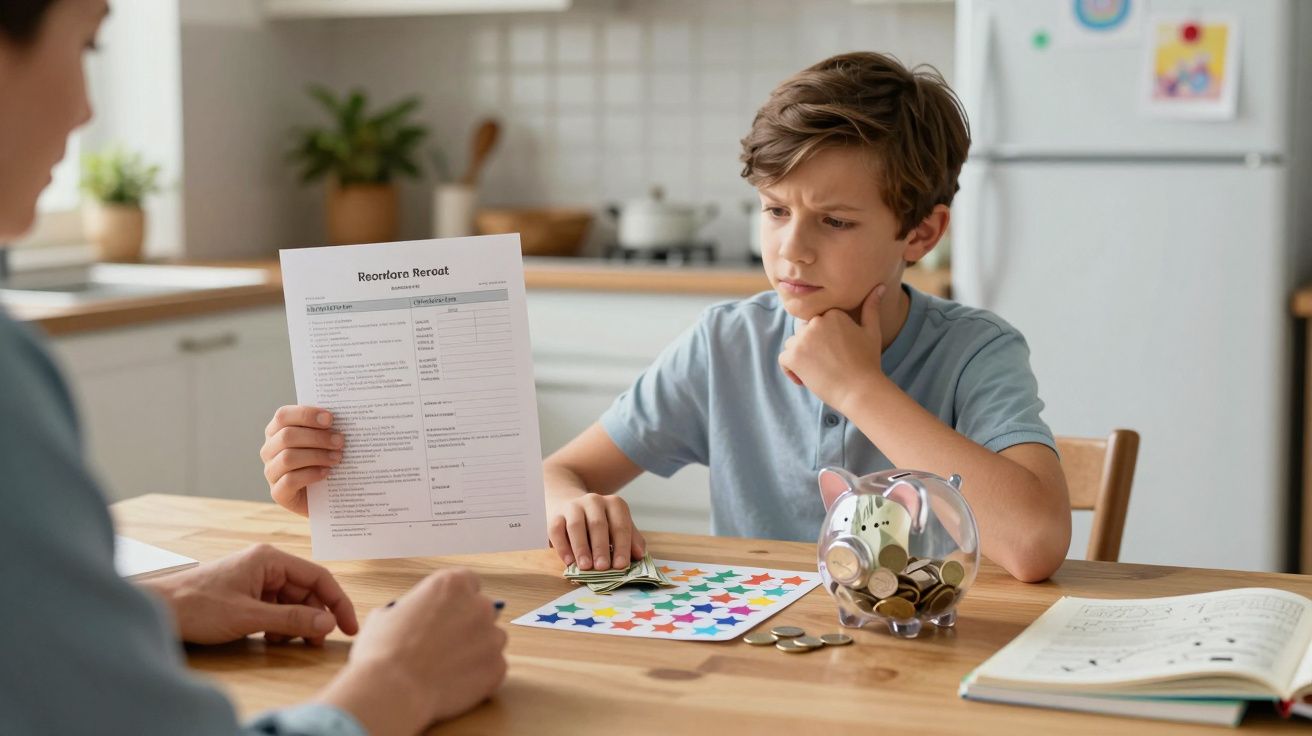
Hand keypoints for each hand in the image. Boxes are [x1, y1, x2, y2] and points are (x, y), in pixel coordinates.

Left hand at [140, 543, 358, 645]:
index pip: (318, 577)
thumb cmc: (197, 606)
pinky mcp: (244, 594)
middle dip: (315, 616)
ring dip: (296, 623)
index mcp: (270, 559)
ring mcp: (254, 579)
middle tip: (318, 643)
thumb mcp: (249, 616)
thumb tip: (328, 623)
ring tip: (292, 643)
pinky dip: (279, 624)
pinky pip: (274, 607)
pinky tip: (273, 638)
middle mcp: (265, 564)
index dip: (338, 603)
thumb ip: (291, 619)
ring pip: (290, 601)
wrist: (156, 609)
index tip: (348, 627)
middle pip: (305, 590)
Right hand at [260, 405, 343, 515]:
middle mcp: (269, 450)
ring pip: (288, 458)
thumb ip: (326, 428)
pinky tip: (327, 473)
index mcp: (277, 431)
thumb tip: (343, 418)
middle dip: (317, 437)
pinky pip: (290, 480)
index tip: (330, 419)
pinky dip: (311, 474)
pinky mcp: (278, 492)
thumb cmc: (324, 460)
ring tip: (337, 458)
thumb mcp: (323, 441)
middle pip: (287, 436)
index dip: (306, 414)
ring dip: (317, 456)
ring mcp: (271, 472)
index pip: (283, 416)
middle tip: (340, 441)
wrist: (325, 496)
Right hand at [318, 569, 507, 732]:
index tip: (450, 613)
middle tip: (445, 644)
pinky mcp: (497, 667)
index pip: (469, 582)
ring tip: (447, 667)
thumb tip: (409, 616)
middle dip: (468, 625)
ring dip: (477, 649)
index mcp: (452, 584)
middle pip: (482, 610)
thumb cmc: (383, 653)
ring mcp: (492, 636)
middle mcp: (478, 605)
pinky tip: (454, 683)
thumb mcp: (386, 615)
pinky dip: (479, 675)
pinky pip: (493, 667)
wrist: (392, 691)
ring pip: (491, 639)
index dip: (458, 600)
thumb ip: (409, 609)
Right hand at [547, 493, 644, 570]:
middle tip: (603, 568)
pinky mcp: (555, 516)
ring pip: (576, 526)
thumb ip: (631, 539)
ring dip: (582, 548)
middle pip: (598, 524)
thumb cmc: (599, 522)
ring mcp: (573, 506)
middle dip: (601, 548)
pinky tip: (569, 561)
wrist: (569, 504)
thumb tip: (640, 555)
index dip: (622, 546)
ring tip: (586, 567)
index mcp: (614, 504)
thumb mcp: (617, 526)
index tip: (621, 565)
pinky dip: (563, 547)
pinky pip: (557, 531)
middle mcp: (594, 501)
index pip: (620, 525)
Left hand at [778, 284, 886, 410]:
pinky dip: (791, 370)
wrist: (860, 390)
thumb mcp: (871, 331)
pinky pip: (784, 359)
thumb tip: (880, 287)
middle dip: (812, 347)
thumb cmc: (868, 362)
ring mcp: (803, 339)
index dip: (825, 339)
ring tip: (820, 370)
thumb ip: (871, 308)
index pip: (818, 321)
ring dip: (801, 357)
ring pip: (793, 344)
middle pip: (804, 332)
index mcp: (833, 312)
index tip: (837, 352)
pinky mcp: (793, 356)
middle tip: (829, 364)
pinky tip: (806, 378)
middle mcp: (816, 322)